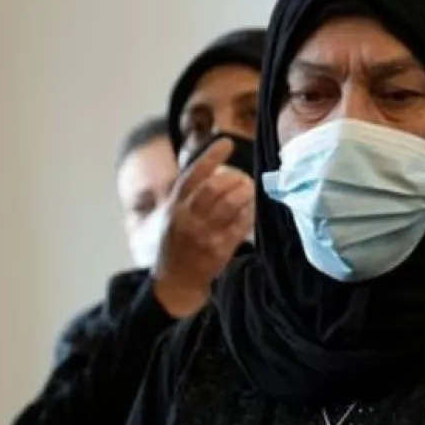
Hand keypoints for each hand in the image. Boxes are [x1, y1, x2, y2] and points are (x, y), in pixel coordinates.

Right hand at [151, 137, 254, 316]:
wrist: (174, 281)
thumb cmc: (176, 244)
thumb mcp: (171, 216)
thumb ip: (187, 195)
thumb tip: (212, 168)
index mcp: (175, 206)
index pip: (193, 174)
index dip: (211, 156)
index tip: (227, 143)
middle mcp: (187, 219)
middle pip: (213, 188)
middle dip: (233, 178)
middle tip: (244, 176)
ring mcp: (203, 235)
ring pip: (229, 205)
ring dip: (245, 194)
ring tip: (251, 190)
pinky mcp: (219, 250)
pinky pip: (240, 226)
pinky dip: (249, 214)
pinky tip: (252, 209)